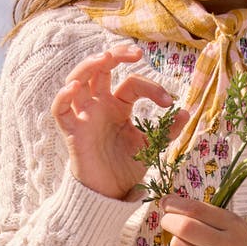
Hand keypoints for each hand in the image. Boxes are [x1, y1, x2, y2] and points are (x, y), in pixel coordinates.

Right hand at [51, 42, 186, 199]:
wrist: (112, 192)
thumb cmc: (127, 166)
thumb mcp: (151, 145)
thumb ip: (167, 130)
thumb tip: (186, 112)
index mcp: (118, 105)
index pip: (131, 83)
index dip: (151, 88)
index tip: (169, 102)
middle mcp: (100, 105)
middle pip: (99, 69)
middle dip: (115, 55)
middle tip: (135, 53)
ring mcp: (84, 115)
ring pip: (77, 80)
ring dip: (89, 65)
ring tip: (105, 57)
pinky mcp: (72, 132)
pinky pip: (60, 110)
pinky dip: (63, 97)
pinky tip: (74, 87)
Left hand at [160, 195, 246, 245]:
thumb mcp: (228, 227)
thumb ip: (202, 213)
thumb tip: (167, 202)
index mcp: (235, 226)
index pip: (197, 210)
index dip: (176, 204)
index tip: (166, 203)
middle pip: (185, 227)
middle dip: (169, 221)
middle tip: (168, 221)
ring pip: (178, 245)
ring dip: (177, 244)